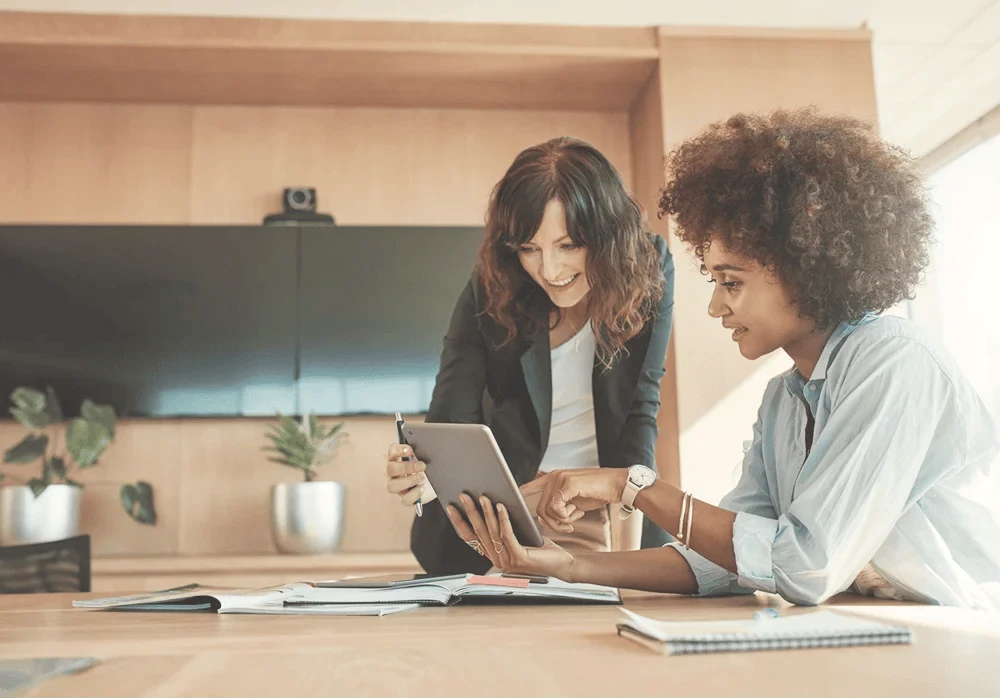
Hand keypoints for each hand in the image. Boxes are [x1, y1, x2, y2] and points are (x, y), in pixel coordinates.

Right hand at [384, 443, 436, 506]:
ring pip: (391, 486)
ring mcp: (397, 487)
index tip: (410, 450)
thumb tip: (421, 446)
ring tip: (422, 477)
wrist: (437, 483)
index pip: (390, 452)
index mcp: (396, 459)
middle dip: (406, 467)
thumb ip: (420, 450)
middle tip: (421, 466)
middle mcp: (393, 473)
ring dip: (408, 481)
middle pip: (389, 469)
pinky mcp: (404, 498)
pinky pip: (403, 500)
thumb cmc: (428, 467)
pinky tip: (422, 488)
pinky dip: (414, 494)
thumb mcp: (425, 456)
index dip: (398, 450)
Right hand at [446, 495, 575, 579]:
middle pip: (479, 532)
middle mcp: (497, 559)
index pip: (471, 537)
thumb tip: (491, 502)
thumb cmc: (540, 548)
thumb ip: (503, 526)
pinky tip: (501, 506)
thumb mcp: (518, 534)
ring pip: (492, 531)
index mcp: (494, 554)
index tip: (451, 507)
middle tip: (464, 496)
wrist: (562, 563)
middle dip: (470, 511)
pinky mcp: (519, 558)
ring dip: (486, 512)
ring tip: (483, 496)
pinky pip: (507, 534)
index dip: (460, 522)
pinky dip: (503, 519)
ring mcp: (507, 560)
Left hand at [521, 468, 628, 532]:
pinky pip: (556, 507)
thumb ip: (560, 509)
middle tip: (566, 527)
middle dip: (551, 523)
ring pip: (546, 509)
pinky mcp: (568, 483)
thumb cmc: (598, 492)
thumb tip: (544, 520)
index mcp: (555, 478)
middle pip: (540, 507)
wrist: (617, 485)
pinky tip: (576, 517)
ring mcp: (560, 478)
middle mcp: (554, 476)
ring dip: (558, 522)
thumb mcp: (575, 502)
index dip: (521, 494)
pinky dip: (564, 517)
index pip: (531, 486)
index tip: (511, 501)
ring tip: (571, 523)